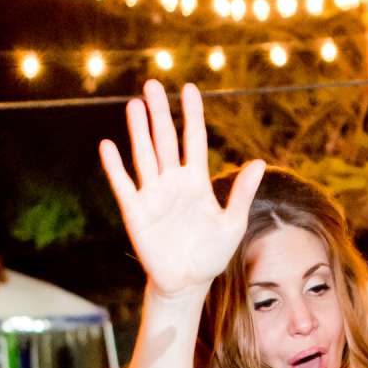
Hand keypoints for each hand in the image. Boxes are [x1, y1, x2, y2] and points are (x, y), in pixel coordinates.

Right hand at [96, 81, 268, 301]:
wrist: (187, 283)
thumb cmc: (211, 254)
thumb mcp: (232, 224)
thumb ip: (242, 193)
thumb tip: (259, 162)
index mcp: (197, 181)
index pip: (193, 139)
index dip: (191, 114)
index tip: (189, 88)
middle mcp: (172, 182)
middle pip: (164, 140)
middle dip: (159, 113)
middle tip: (152, 84)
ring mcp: (152, 195)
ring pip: (144, 155)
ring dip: (138, 131)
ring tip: (134, 104)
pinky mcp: (135, 211)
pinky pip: (124, 185)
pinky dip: (115, 167)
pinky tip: (108, 146)